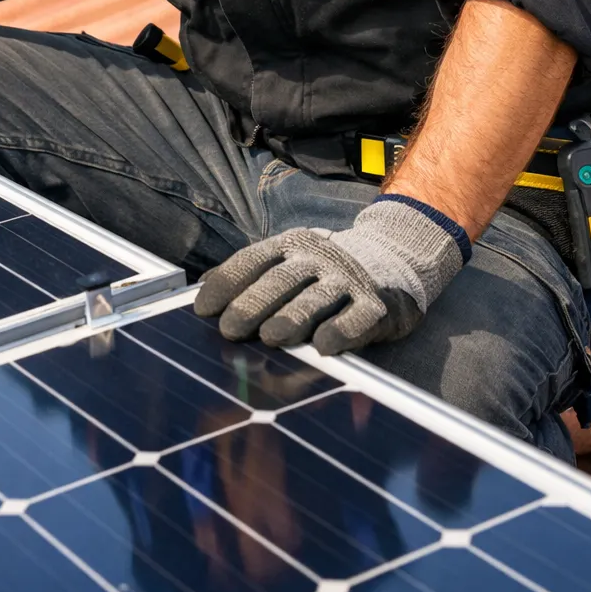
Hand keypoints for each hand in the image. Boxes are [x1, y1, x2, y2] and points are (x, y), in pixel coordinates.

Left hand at [194, 196, 468, 353]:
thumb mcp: (287, 262)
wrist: (392, 263)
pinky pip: (357, 318)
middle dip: (252, 303)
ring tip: (270, 337)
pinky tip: (324, 346)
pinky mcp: (376, 305)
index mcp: (290, 245)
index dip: (226, 283)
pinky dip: (341, 331)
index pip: (252, 259)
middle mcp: (318, 257)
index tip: (202, 309)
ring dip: (292, 317)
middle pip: (281, 279)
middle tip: (230, 329)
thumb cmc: (322, 274)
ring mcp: (347, 280)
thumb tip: (198, 290)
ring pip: (315, 298)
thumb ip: (249, 276)